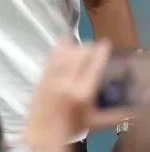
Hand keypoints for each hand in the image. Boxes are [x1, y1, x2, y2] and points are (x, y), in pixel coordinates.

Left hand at [22, 37, 132, 151]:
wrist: (43, 131)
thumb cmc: (71, 126)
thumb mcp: (97, 121)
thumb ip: (117, 113)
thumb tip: (134, 108)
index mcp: (83, 92)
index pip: (94, 64)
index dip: (101, 50)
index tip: (105, 43)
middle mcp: (66, 81)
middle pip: (79, 54)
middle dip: (88, 46)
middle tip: (94, 47)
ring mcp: (52, 77)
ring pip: (64, 52)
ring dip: (74, 45)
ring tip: (79, 44)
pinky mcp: (41, 75)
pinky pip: (51, 56)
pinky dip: (59, 48)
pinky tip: (63, 45)